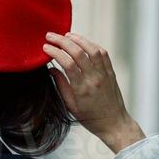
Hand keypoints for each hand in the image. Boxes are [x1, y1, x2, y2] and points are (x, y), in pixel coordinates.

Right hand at [42, 32, 146, 153]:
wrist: (113, 123)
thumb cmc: (90, 118)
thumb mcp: (71, 106)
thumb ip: (61, 86)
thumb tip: (52, 69)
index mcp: (82, 89)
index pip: (67, 64)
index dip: (55, 52)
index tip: (45, 47)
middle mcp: (94, 79)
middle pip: (79, 53)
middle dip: (63, 41)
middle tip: (51, 36)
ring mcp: (104, 75)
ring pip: (92, 49)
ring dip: (78, 39)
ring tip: (66, 35)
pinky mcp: (111, 72)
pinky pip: (103, 53)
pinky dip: (92, 44)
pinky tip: (83, 42)